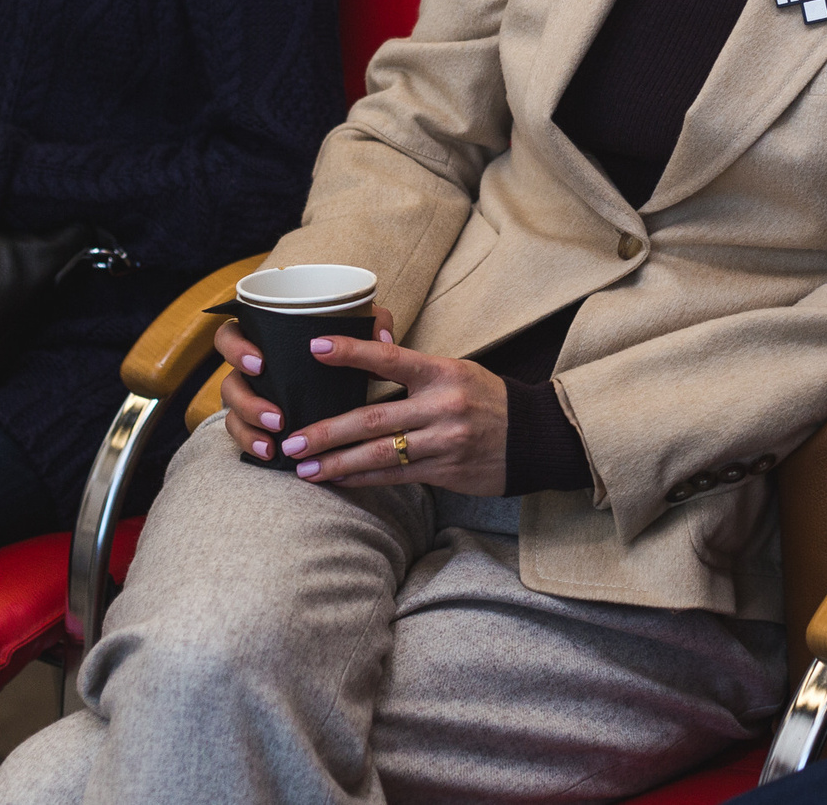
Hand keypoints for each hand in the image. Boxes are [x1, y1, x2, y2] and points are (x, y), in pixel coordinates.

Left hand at [218, 322, 507, 495]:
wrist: (534, 435)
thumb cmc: (485, 397)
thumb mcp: (454, 370)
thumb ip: (411, 368)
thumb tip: (364, 353)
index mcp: (442, 372)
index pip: (390, 358)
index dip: (351, 353)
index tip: (314, 347)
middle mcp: (442, 406)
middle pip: (373, 419)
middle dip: (327, 432)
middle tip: (292, 441)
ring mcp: (444, 442)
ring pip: (380, 455)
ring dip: (337, 463)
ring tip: (304, 469)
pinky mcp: (446, 471)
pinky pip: (396, 477)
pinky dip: (363, 479)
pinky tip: (338, 479)